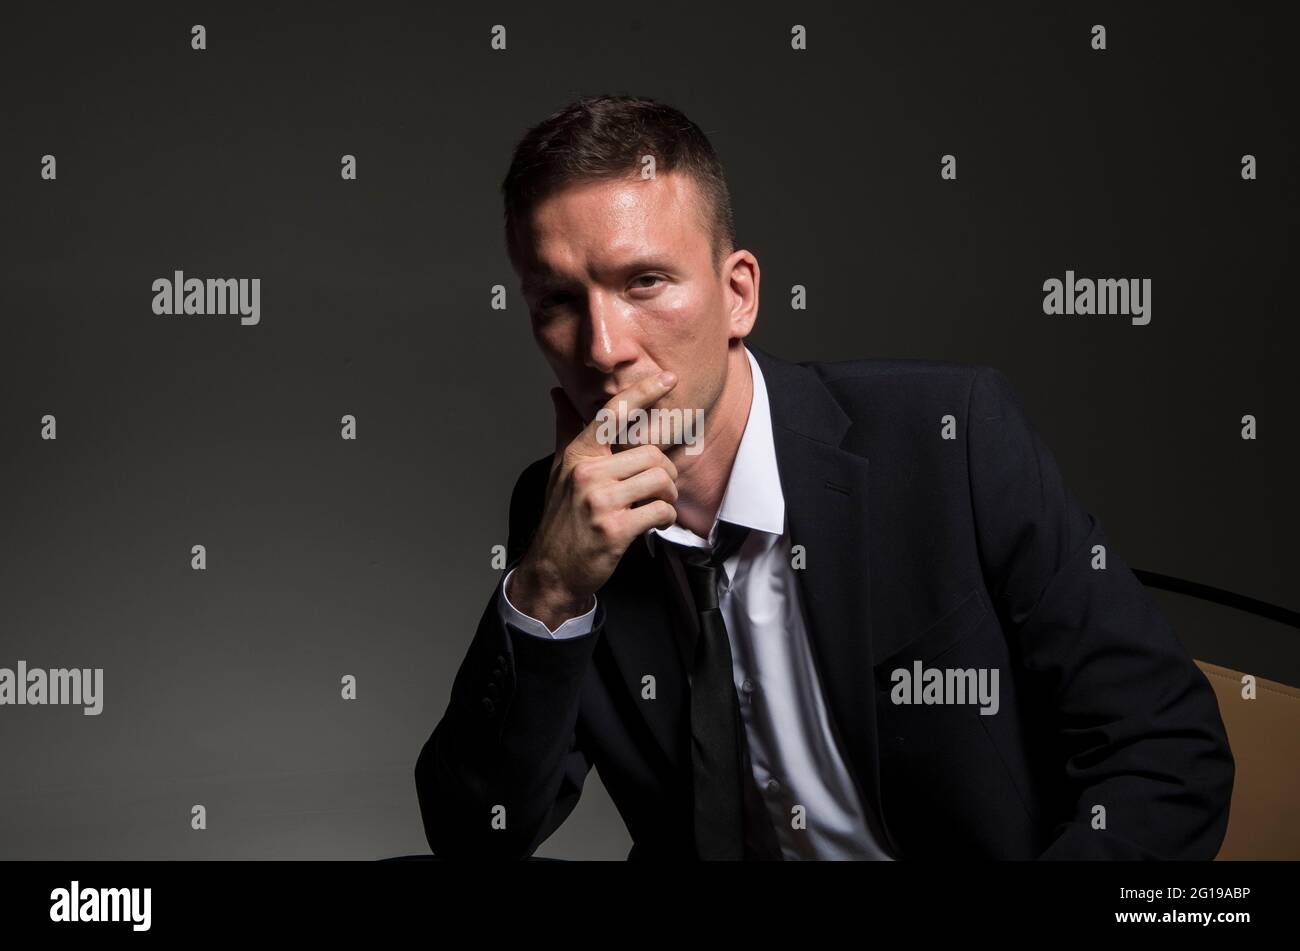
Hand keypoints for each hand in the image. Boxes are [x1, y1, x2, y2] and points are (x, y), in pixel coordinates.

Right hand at [508, 371, 680, 628]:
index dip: (644, 391)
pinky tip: (656, 522)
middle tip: (662, 486)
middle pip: (652, 453)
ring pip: (661, 479)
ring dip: (669, 494)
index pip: (613, 413)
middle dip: (667, 471)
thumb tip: (558, 394)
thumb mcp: (560, 471)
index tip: (668, 379)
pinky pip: (660, 510)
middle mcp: (587, 473)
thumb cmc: (562, 518)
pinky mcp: (615, 528)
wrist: (552, 570)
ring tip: (659, 503)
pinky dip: (666, 517)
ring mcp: (600, 501)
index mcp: (578, 455)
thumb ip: (566, 430)